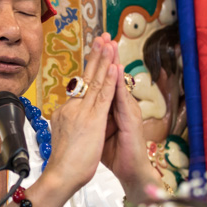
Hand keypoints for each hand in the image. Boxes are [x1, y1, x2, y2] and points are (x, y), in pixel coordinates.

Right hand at [44, 34, 119, 195]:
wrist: (61, 175)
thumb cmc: (65, 162)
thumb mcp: (66, 136)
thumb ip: (68, 122)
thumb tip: (67, 115)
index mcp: (68, 111)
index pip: (81, 84)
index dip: (89, 66)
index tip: (95, 50)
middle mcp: (73, 107)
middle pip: (86, 76)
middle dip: (95, 55)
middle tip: (101, 36)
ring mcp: (82, 111)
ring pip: (94, 81)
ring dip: (103, 60)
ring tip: (108, 42)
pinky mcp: (91, 119)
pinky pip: (102, 95)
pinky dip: (108, 80)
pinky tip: (113, 66)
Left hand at [102, 46, 156, 196]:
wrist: (129, 170)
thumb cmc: (114, 152)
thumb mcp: (96, 130)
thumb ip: (89, 116)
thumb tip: (75, 108)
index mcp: (109, 107)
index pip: (102, 81)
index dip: (98, 64)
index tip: (93, 46)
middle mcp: (120, 105)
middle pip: (111, 77)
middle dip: (107, 56)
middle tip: (104, 36)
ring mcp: (127, 111)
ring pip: (118, 84)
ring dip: (114, 64)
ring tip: (111, 46)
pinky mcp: (131, 120)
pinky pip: (123, 99)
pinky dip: (119, 85)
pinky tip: (117, 71)